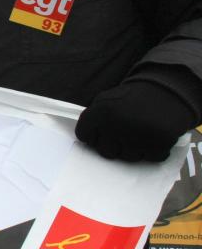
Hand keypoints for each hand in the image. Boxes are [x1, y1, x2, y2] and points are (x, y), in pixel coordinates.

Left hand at [75, 80, 197, 161]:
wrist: (166, 90)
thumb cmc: (133, 96)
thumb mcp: (106, 99)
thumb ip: (94, 117)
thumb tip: (87, 137)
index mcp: (101, 113)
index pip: (83, 135)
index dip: (91, 135)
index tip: (99, 134)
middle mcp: (116, 127)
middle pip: (105, 152)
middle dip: (112, 146)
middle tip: (122, 136)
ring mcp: (138, 137)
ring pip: (127, 158)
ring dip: (132, 150)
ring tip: (138, 135)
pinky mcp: (159, 144)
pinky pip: (150, 158)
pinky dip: (152, 151)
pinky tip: (152, 138)